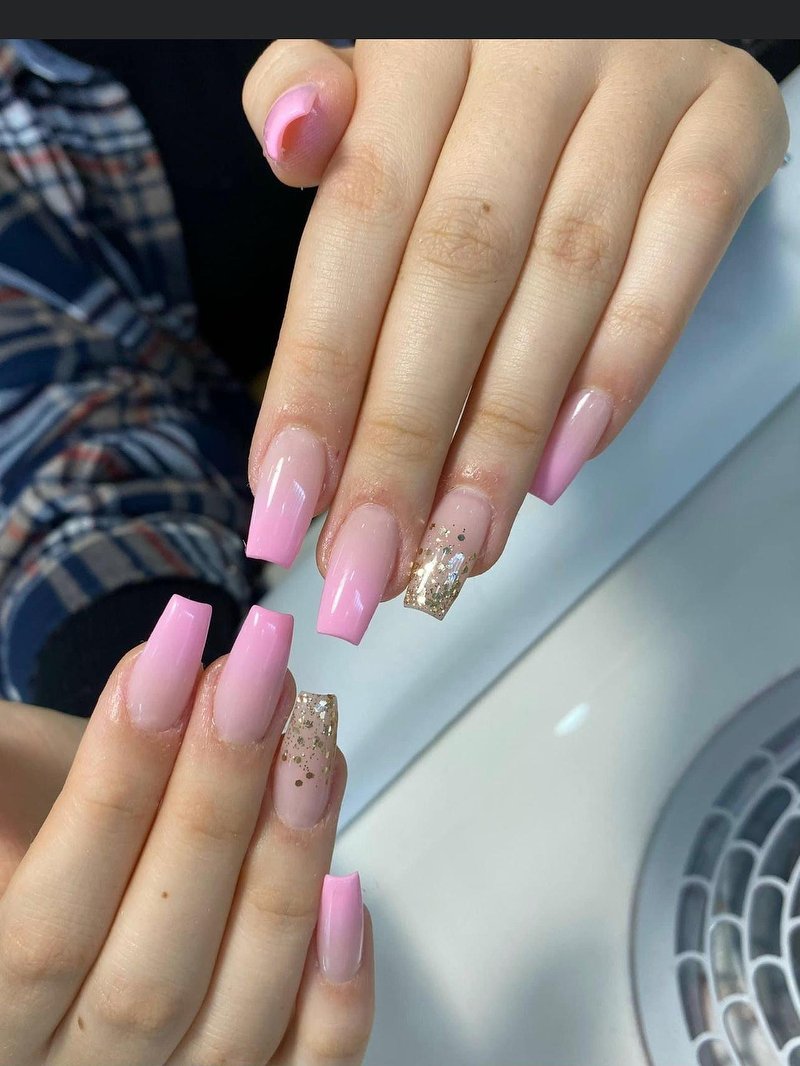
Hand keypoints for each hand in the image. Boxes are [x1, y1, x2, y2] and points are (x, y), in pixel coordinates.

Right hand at [0, 596, 373, 1064]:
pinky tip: (351, 889)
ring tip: (312, 742)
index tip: (170, 658)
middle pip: (149, 975)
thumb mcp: (5, 787)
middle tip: (259, 678)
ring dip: (285, 867)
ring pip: (235, 1020)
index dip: (112, 788)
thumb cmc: (36, 821)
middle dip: (214, 806)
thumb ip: (3, 776)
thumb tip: (111, 695)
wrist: (85, 874)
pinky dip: (336, 996)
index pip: (44, 931)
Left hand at [242, 39, 787, 636]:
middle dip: (405, 438)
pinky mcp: (727, 125)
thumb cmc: (481, 69)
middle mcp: (529, 56)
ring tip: (459, 546)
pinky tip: (567, 464)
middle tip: (371, 562)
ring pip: (565, 283)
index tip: (287, 502)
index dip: (319, 374)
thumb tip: (292, 142)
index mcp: (420, 41)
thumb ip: (315, 101)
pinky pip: (682, 255)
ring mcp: (640, 84)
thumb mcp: (386, 73)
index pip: (354, 226)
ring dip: (506, 436)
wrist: (620, 3)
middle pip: (455, 272)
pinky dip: (624, 365)